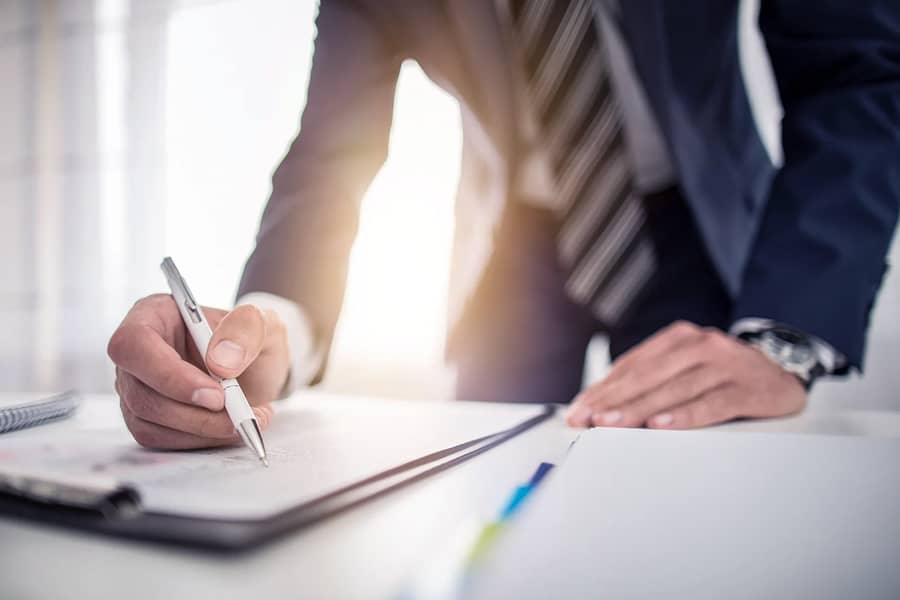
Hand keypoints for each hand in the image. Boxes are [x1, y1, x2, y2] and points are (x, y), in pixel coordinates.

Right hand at [108, 294, 290, 448]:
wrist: (255, 367)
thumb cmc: (250, 339)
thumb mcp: (260, 323)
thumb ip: (245, 330)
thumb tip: (221, 362)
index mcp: (152, 315)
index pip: (134, 344)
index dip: (170, 375)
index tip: (215, 395)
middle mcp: (136, 353)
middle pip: (141, 393)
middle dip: (194, 413)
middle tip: (240, 416)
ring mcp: (136, 388)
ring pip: (148, 422)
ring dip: (201, 430)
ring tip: (246, 419)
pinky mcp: (146, 418)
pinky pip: (160, 439)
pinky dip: (199, 440)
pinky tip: (230, 427)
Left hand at [565, 321, 806, 429]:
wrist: (784, 371)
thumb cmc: (724, 374)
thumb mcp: (687, 367)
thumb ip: (651, 380)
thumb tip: (602, 404)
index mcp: (679, 338)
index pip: (632, 366)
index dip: (602, 390)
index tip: (578, 410)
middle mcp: (701, 345)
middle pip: (648, 376)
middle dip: (612, 401)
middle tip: (586, 420)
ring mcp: (726, 364)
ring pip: (675, 389)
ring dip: (639, 409)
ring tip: (612, 424)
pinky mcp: (750, 388)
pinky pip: (713, 403)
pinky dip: (685, 415)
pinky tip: (662, 426)